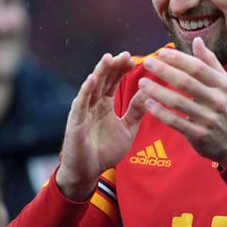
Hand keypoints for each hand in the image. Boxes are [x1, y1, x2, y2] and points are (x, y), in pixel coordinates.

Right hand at [56, 52, 146, 199]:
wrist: (88, 172)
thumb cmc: (105, 150)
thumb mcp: (127, 128)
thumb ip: (137, 110)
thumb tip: (150, 91)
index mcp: (104, 105)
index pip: (113, 82)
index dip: (122, 70)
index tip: (134, 60)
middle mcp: (92, 104)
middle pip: (103, 80)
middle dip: (113, 66)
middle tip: (126, 54)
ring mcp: (82, 112)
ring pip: (91, 88)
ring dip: (100, 72)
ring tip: (108, 58)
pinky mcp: (75, 122)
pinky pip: (80, 104)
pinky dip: (86, 91)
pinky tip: (92, 79)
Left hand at [138, 37, 226, 166]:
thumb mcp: (225, 84)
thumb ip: (210, 62)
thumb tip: (197, 40)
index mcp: (223, 85)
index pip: (198, 67)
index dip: (178, 59)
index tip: (161, 52)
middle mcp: (217, 100)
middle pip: (186, 82)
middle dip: (164, 70)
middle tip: (147, 63)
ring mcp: (208, 119)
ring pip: (178, 101)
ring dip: (157, 91)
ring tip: (142, 83)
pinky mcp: (199, 135)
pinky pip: (175, 122)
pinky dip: (160, 112)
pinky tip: (147, 104)